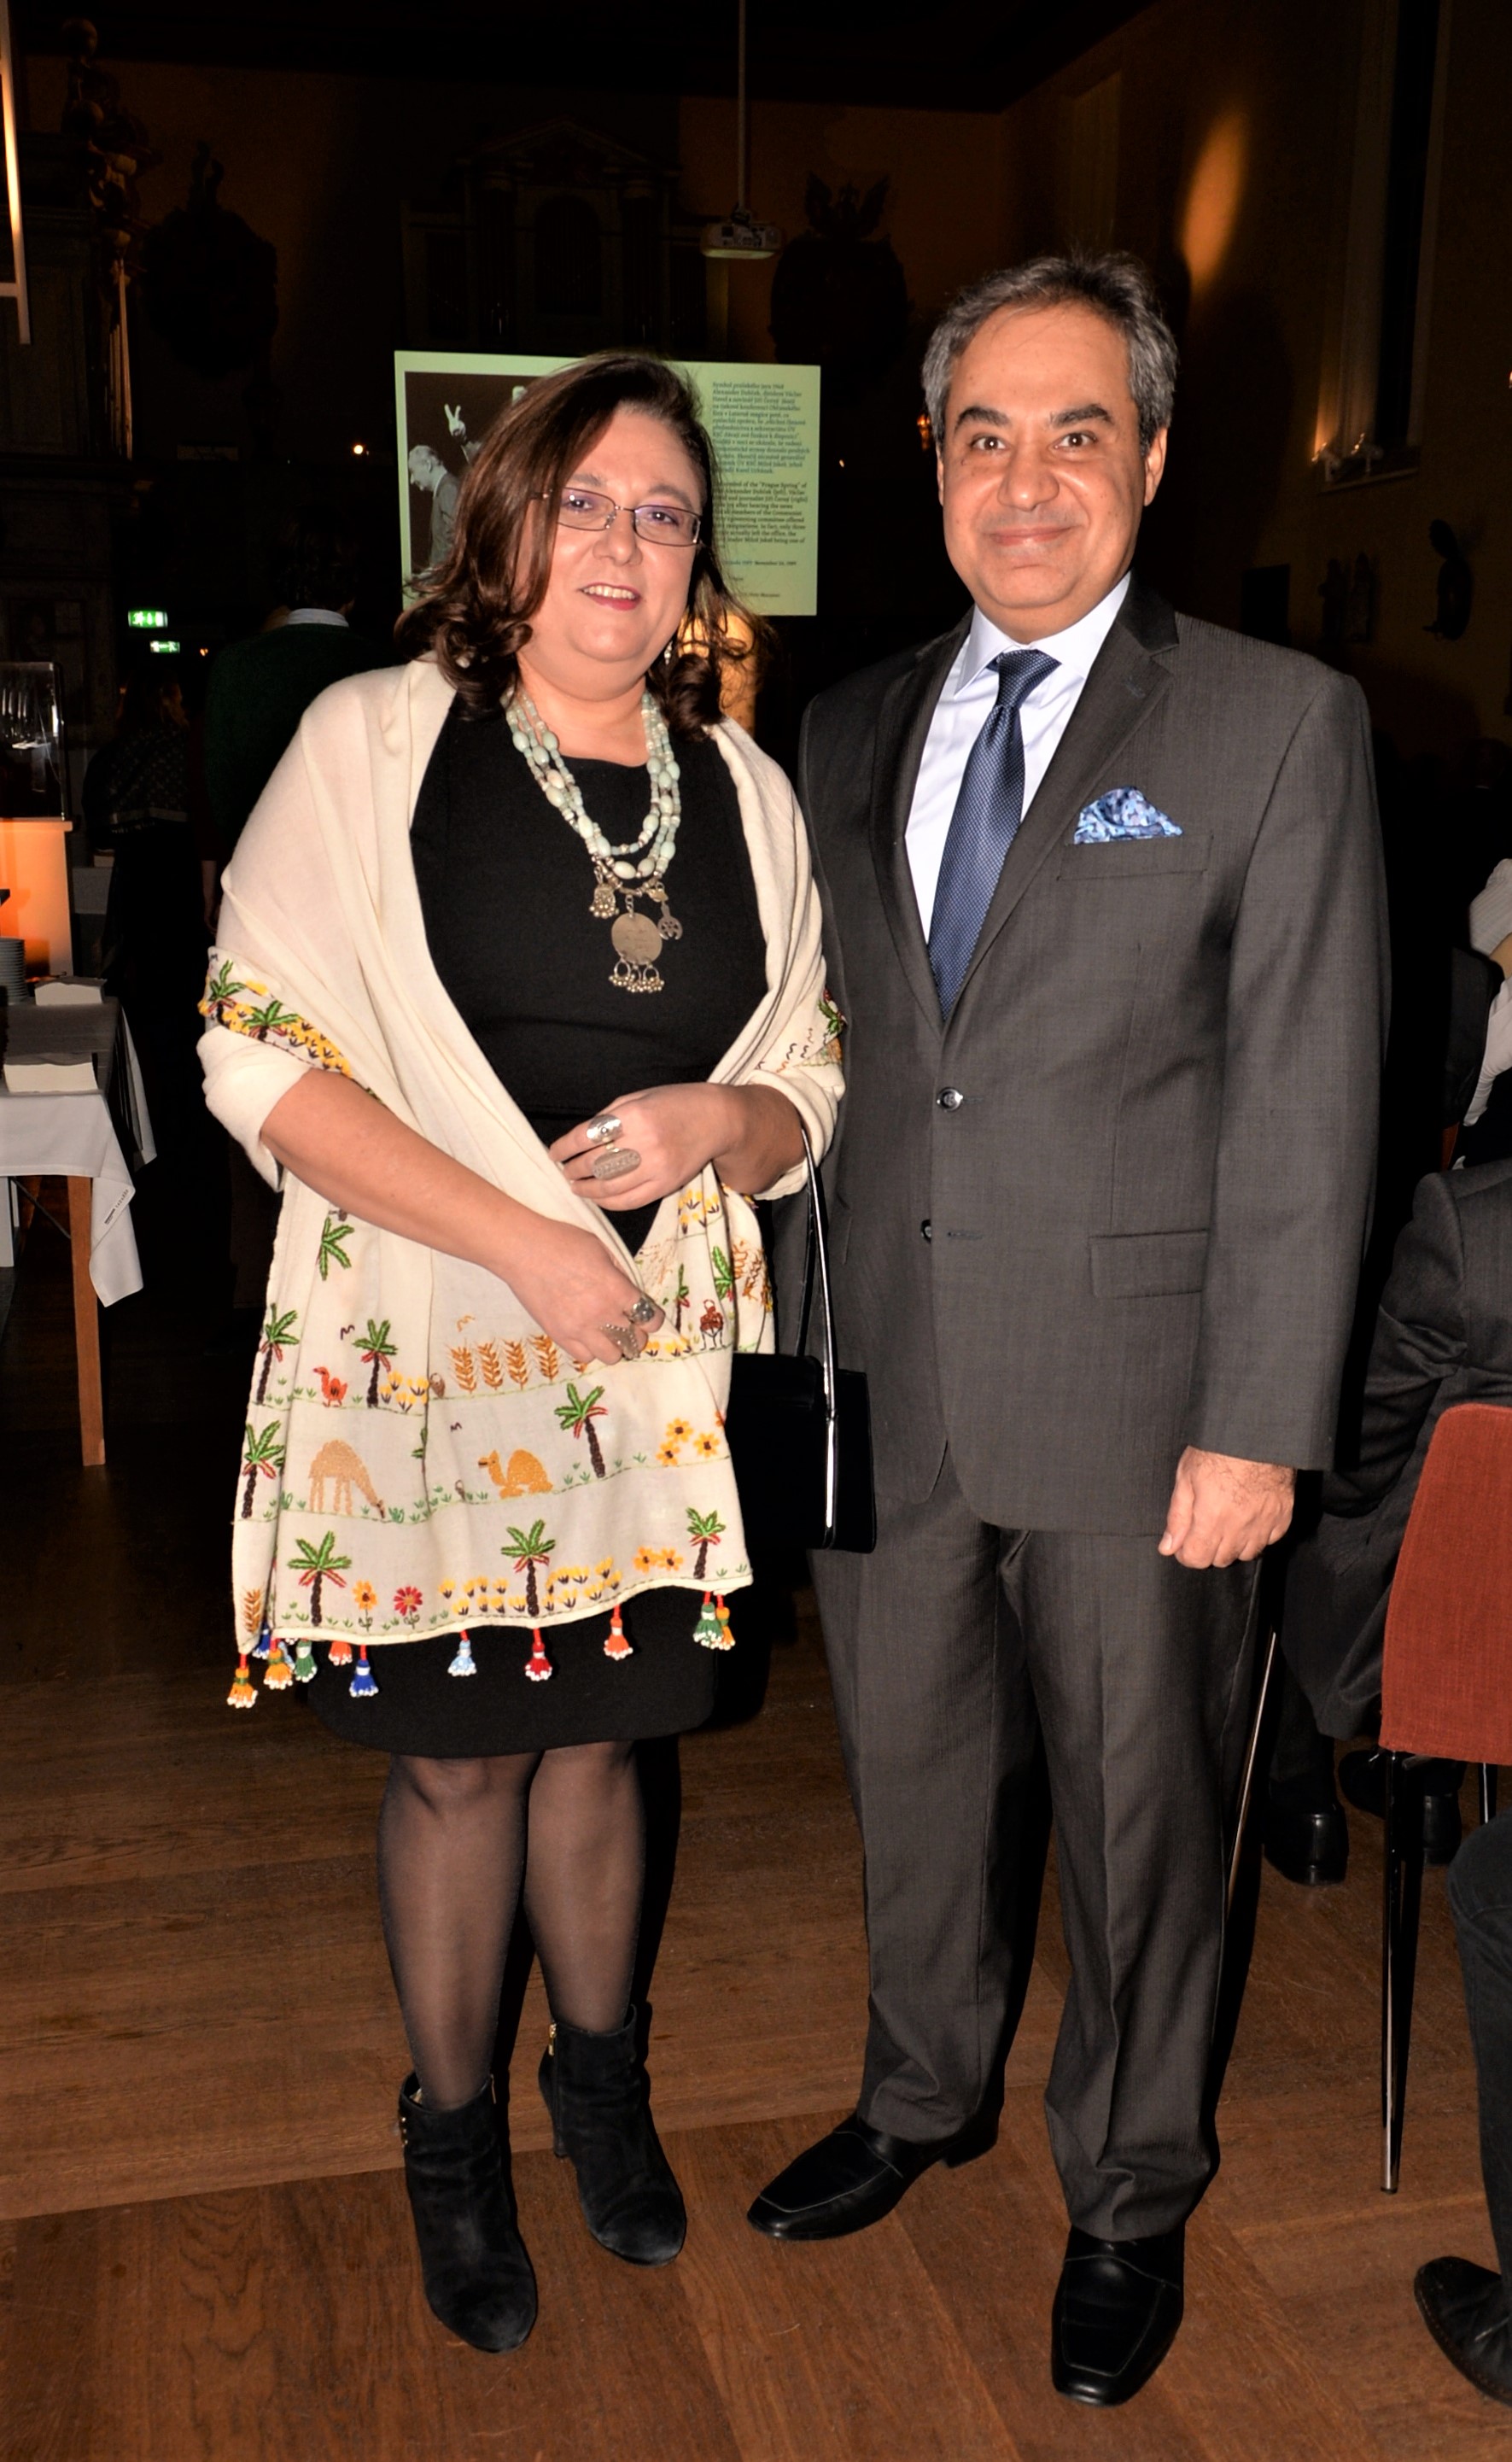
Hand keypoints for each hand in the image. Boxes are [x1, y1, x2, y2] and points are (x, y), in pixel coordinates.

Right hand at [494, 1217, 662, 1368]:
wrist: (524, 1250)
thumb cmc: (563, 1242)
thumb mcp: (602, 1249)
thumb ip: (619, 1273)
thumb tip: (629, 1290)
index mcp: (616, 1290)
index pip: (649, 1318)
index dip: (653, 1319)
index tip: (649, 1317)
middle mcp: (602, 1313)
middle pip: (634, 1341)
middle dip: (637, 1334)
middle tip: (630, 1327)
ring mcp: (579, 1328)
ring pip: (611, 1356)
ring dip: (615, 1347)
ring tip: (609, 1336)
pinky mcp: (559, 1335)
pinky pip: (584, 1356)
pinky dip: (590, 1349)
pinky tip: (587, 1337)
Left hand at [550, 1085, 741, 1212]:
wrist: (717, 1120)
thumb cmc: (675, 1103)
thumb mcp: (639, 1097)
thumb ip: (610, 1116)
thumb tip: (581, 1138)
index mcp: (634, 1116)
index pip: (586, 1137)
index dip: (564, 1147)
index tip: (554, 1153)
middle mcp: (644, 1143)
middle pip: (595, 1164)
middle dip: (573, 1169)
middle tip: (564, 1171)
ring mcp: (656, 1167)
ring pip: (609, 1187)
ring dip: (587, 1189)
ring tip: (576, 1186)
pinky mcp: (666, 1185)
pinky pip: (630, 1200)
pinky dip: (609, 1202)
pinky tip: (598, 1198)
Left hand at [1158, 1448, 1294, 1568]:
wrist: (1257, 1431)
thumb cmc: (1218, 1448)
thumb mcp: (1186, 1476)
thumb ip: (1177, 1516)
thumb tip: (1168, 1547)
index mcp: (1212, 1517)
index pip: (1197, 1559)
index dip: (1185, 1554)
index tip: (1184, 1543)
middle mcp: (1240, 1526)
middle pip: (1220, 1559)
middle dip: (1207, 1548)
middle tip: (1204, 1525)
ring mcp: (1265, 1523)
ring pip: (1246, 1554)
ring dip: (1233, 1544)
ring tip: (1227, 1520)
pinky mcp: (1284, 1516)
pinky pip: (1269, 1540)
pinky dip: (1257, 1535)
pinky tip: (1249, 1517)